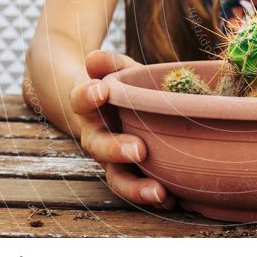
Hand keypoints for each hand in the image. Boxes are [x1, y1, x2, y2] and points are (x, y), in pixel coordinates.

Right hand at [69, 49, 175, 209]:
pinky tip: (175, 198)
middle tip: (139, 150)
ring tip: (160, 192)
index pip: (80, 100)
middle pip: (99, 148)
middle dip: (117, 150)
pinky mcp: (132, 174)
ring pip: (118, 179)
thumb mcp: (116, 69)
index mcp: (89, 107)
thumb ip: (108, 63)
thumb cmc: (119, 85)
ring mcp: (113, 159)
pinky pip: (139, 188)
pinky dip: (155, 196)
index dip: (87, 96)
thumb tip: (94, 58)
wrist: (113, 109)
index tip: (100, 90)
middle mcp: (97, 137)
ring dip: (137, 188)